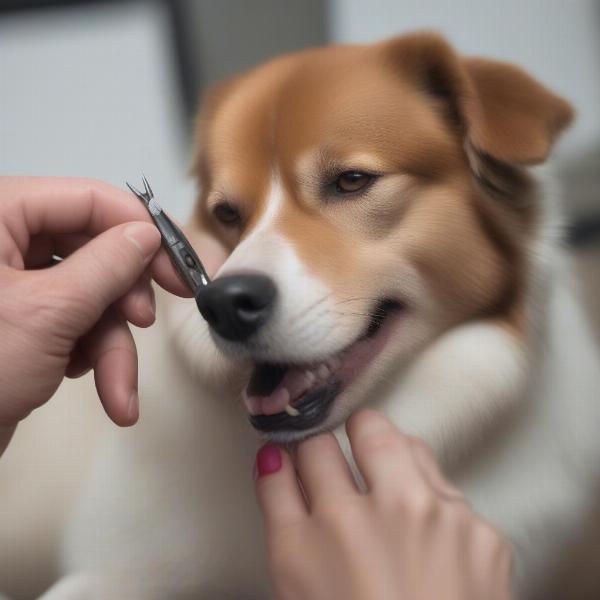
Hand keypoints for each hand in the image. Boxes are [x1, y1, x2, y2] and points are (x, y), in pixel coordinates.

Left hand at [0, 176, 190, 454]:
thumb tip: (148, 234)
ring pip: (93, 297)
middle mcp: (6, 242)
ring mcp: (19, 285)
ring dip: (113, 348)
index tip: (175, 266)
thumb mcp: (49, 312)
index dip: (139, 229)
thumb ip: (107, 265)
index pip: (87, 199)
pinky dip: (93, 357)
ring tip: (119, 391)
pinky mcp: (27, 322)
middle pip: (95, 252)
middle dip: (123, 300)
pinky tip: (97, 388)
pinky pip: (78, 324)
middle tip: (146, 322)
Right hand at [255, 410, 512, 599]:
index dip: (311, 453)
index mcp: (338, 520)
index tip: (315, 463)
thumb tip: (274, 455)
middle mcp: (396, 508)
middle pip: (372, 427)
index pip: (316, 446)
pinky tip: (429, 544)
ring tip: (391, 500)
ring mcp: (448, 518)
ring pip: (414, 449)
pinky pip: (453, 495)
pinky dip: (436, 508)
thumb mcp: (293, 574)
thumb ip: (278, 504)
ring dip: (398, 462)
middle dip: (357, 433)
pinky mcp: (487, 537)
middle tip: (354, 456)